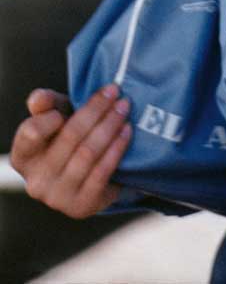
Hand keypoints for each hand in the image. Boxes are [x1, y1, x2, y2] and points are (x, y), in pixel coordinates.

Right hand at [10, 84, 132, 218]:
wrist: (87, 175)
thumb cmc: (67, 139)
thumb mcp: (56, 117)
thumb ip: (46, 104)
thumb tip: (39, 98)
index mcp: (24, 156)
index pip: (30, 133)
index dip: (47, 119)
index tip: (64, 106)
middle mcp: (36, 180)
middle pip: (69, 136)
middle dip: (96, 110)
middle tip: (115, 92)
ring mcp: (57, 197)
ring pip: (88, 153)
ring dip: (110, 126)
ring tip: (124, 108)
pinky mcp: (80, 206)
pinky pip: (102, 172)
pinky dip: (116, 148)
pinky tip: (127, 131)